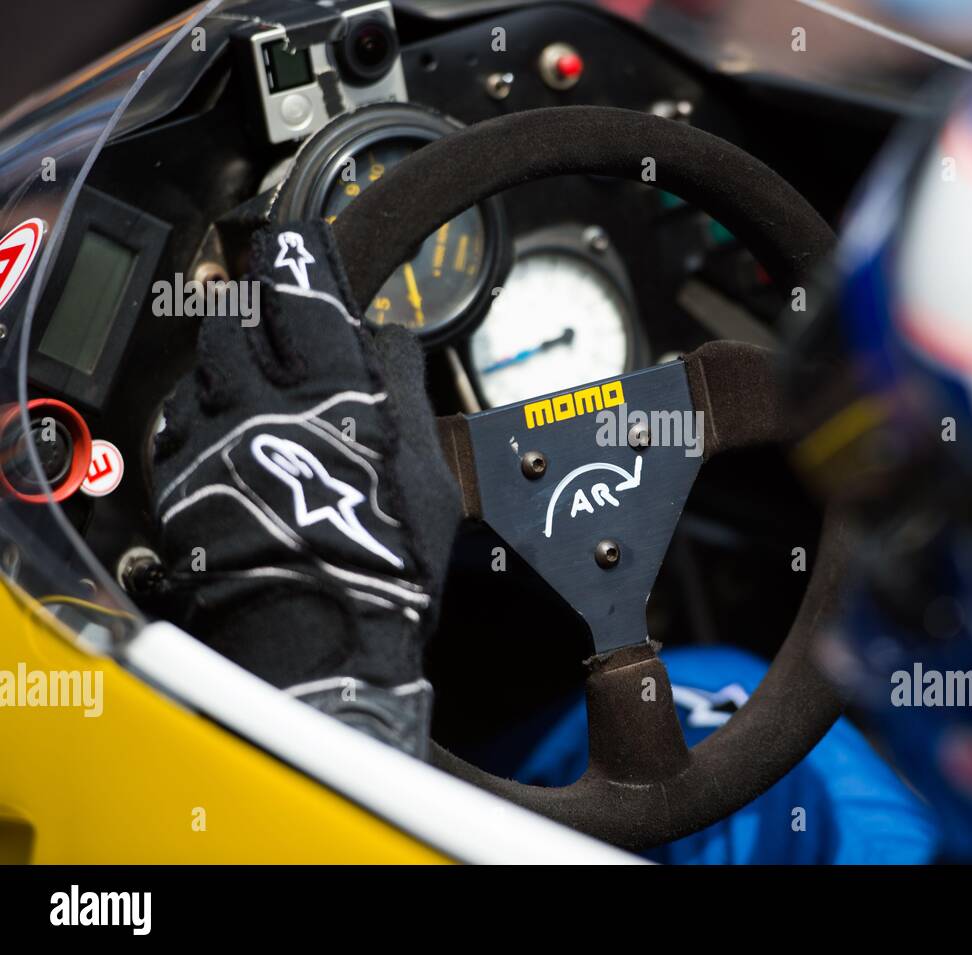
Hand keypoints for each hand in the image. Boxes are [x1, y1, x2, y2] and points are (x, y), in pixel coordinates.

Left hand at [151, 221, 460, 755]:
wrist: (320, 644)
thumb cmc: (386, 569)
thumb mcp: (428, 476)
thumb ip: (403, 394)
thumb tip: (390, 338)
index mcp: (333, 398)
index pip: (310, 299)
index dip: (305, 258)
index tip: (302, 237)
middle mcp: (264, 409)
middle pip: (242, 322)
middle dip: (256, 298)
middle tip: (270, 292)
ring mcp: (216, 444)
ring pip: (205, 368)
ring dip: (226, 350)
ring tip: (246, 354)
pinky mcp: (185, 484)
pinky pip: (181, 421)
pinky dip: (199, 403)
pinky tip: (216, 414)